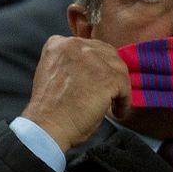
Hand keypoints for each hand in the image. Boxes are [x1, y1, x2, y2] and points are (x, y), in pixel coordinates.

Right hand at [21, 36, 130, 153]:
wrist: (47, 127)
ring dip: (118, 86)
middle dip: (110, 72)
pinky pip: (125, 86)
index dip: (96, 64)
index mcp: (58, 44)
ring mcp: (92, 60)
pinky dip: (124, 101)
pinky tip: (117, 112)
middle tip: (110, 91)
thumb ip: (70, 65)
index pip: (88, 47)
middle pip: (106, 52)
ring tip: (113, 103)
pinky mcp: (107, 76)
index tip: (96, 80)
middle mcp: (75, 45)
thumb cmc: (49, 110)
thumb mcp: (53, 74)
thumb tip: (94, 70)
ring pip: (118, 68)